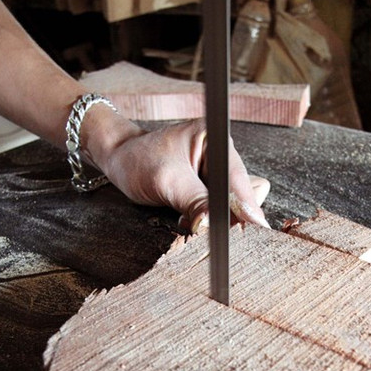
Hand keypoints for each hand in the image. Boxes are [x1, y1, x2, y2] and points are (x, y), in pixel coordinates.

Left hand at [95, 119, 270, 233]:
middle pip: (243, 195)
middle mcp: (221, 156)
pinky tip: (185, 214)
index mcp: (216, 141)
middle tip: (201, 220)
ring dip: (212, 218)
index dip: (245, 206)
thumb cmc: (138, 160)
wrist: (120, 160)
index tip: (251, 228)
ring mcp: (216, 174)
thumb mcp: (167, 181)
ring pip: (231, 207)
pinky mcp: (208, 189)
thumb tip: (214, 224)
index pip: (241, 180)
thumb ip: (196, 202)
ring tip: (185, 213)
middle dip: (226, 214)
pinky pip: (217, 212)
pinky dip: (203, 219)